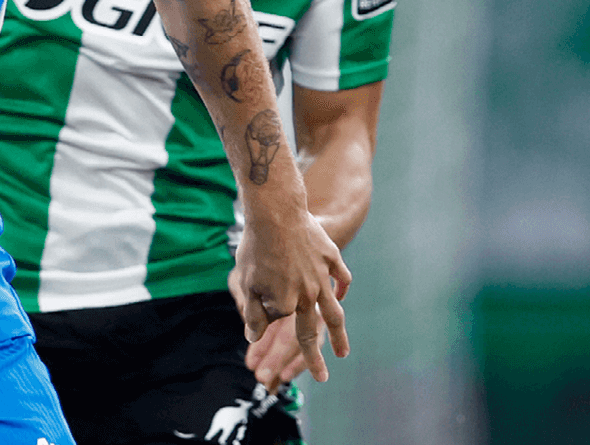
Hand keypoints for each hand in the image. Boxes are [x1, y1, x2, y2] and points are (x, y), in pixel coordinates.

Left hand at [230, 206, 351, 382]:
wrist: (276, 212)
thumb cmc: (256, 247)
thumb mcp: (246, 282)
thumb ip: (253, 313)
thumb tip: (254, 337)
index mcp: (287, 303)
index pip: (278, 320)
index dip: (267, 311)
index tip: (259, 295)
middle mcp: (308, 295)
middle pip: (311, 332)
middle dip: (315, 359)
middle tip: (322, 377)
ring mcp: (322, 276)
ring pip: (334, 311)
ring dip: (339, 335)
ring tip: (343, 352)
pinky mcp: (330, 256)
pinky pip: (341, 276)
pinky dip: (342, 286)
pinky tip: (341, 294)